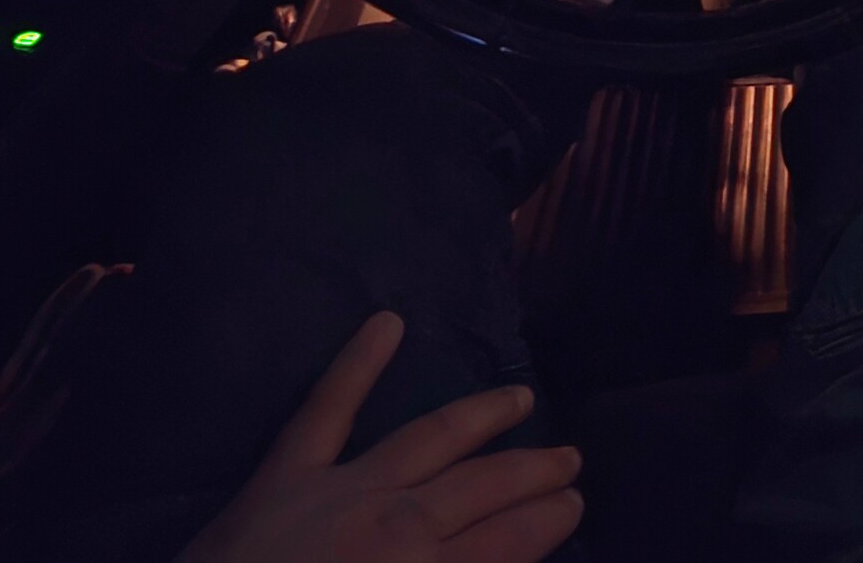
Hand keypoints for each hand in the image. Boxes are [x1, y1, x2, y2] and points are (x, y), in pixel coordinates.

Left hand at [179, 312, 582, 562]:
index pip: (509, 541)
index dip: (548, 519)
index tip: (575, 500)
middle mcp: (398, 522)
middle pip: (484, 486)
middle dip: (533, 472)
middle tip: (570, 458)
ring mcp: (342, 487)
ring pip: (431, 437)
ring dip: (482, 415)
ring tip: (521, 398)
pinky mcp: (287, 471)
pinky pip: (326, 408)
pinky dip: (356, 362)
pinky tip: (387, 321)